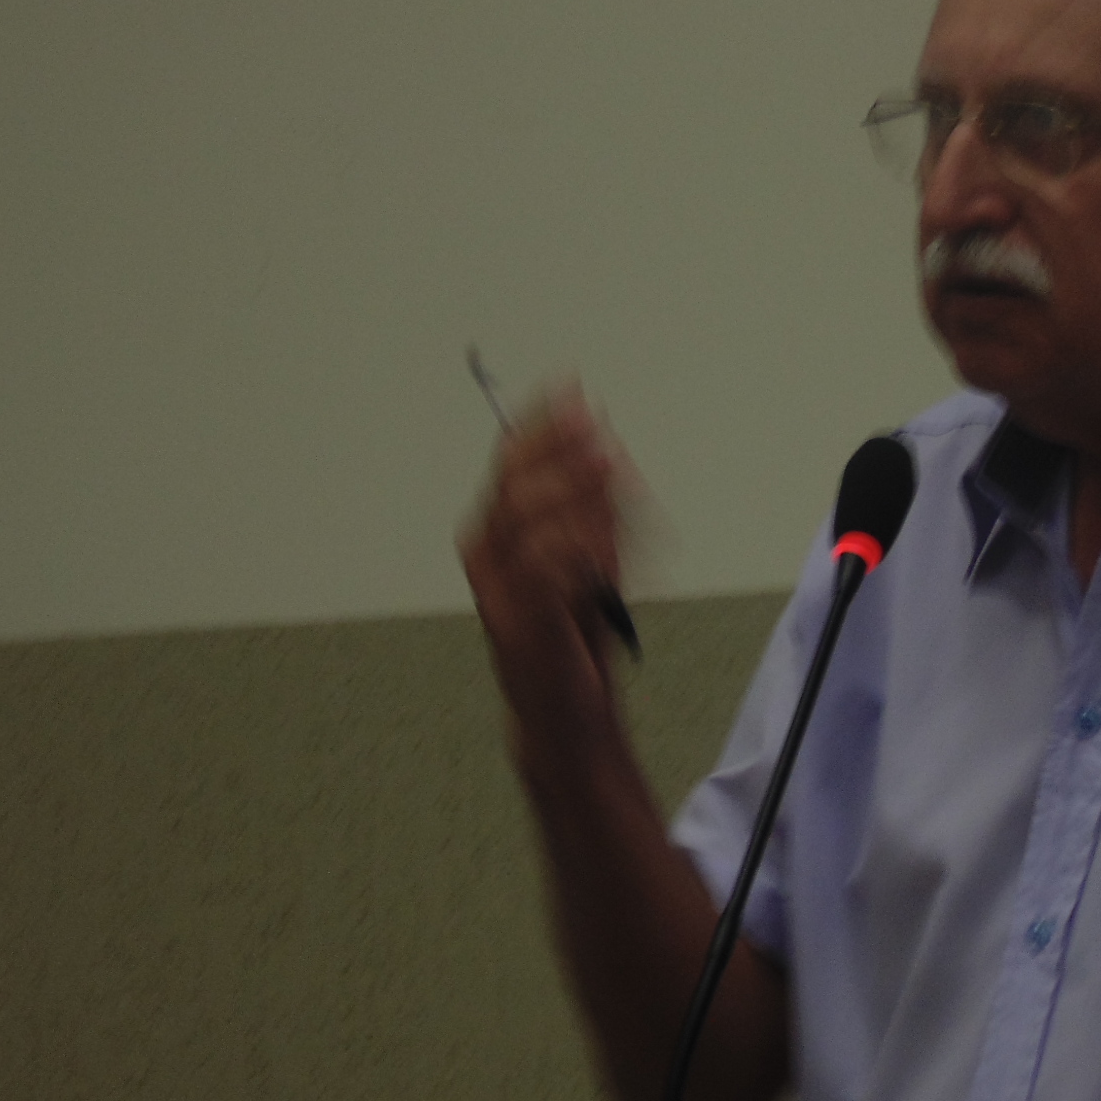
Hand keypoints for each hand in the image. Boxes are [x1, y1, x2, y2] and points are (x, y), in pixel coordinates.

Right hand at [459, 384, 639, 748]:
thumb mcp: (594, 555)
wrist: (567, 712)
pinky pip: (539, 568)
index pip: (511, 456)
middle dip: (560, 447)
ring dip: (574, 488)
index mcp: (499, 526)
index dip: (543, 420)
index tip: (572, 388)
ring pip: (525, 515)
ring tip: (613, 473)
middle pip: (514, 479)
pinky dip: (573, 545)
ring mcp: (495, 588)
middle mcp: (486, 550)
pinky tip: (600, 536)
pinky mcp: (514, 623)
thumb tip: (603, 438)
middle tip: (599, 431)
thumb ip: (593, 500)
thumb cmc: (575, 633)